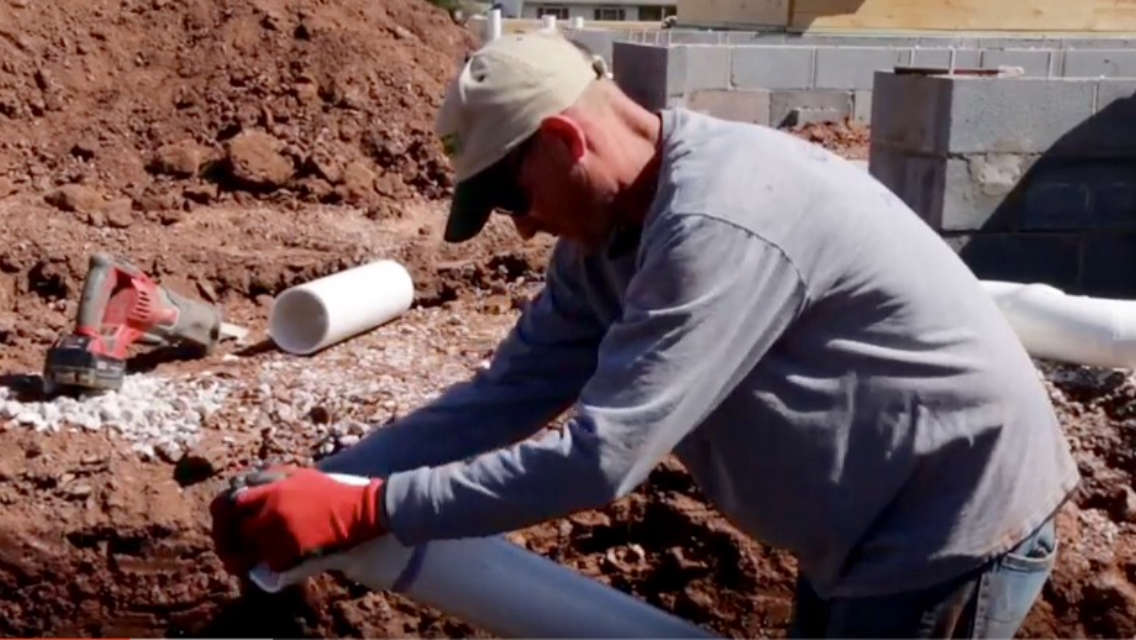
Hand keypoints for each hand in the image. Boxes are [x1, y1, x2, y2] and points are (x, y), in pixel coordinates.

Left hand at [209, 465, 387, 574]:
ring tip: (253, 562)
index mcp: (274, 490)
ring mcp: (283, 532)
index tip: (230, 522)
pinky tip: (279, 564)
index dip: (228, 513)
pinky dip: (274, 566)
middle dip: (239, 539)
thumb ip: (274, 477)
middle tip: (238, 549)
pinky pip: (273, 564)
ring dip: (254, 555)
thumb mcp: (303, 475)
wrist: (361, 510)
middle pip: (241, 530)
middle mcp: (273, 511)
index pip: (235, 501)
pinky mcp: (295, 551)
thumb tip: (248, 482)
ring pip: (254, 550)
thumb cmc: (335, 491)